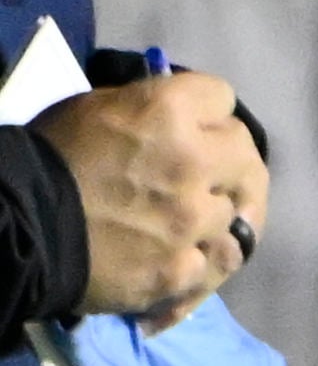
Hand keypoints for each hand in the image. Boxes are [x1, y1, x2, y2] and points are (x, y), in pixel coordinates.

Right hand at [35, 70, 263, 320]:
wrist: (16, 226)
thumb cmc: (49, 156)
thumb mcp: (94, 108)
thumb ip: (151, 108)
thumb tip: (181, 114)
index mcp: (169, 112)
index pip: (222, 98)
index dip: (208, 112)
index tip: (197, 125)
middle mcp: (194, 162)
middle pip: (247, 156)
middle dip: (230, 162)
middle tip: (210, 175)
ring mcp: (193, 220)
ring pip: (236, 213)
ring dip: (215, 213)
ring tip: (188, 219)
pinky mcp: (183, 267)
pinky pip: (215, 260)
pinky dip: (201, 257)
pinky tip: (182, 255)